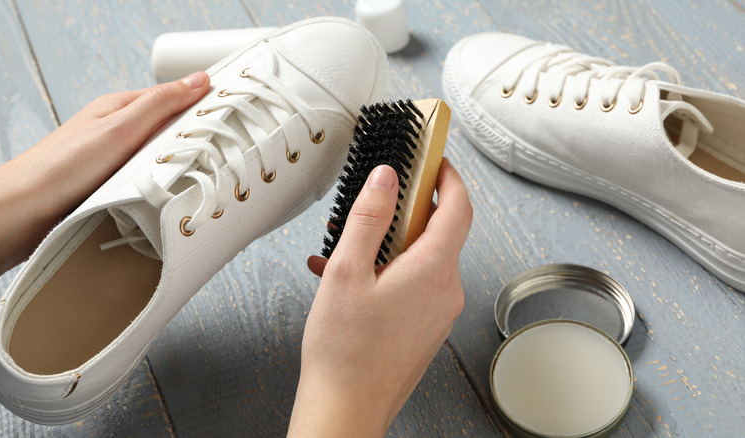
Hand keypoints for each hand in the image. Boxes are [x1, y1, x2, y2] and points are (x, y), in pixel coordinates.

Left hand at [0, 71, 210, 301]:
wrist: (26, 211)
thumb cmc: (62, 165)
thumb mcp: (120, 126)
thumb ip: (161, 103)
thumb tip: (198, 80)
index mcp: (121, 110)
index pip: (174, 100)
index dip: (202, 106)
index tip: (231, 116)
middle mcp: (121, 135)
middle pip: (172, 135)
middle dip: (194, 145)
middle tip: (219, 155)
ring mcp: (118, 164)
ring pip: (163, 164)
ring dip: (177, 173)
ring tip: (196, 181)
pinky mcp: (115, 192)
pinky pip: (151, 188)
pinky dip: (162, 193)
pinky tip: (170, 201)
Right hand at [288, 159, 472, 436]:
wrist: (346, 407)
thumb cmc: (345, 351)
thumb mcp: (349, 271)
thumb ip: (370, 218)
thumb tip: (387, 179)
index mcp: (434, 270)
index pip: (458, 206)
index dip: (447, 176)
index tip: (434, 158)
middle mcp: (446, 291)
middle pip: (439, 231)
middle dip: (406, 212)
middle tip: (376, 205)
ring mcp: (438, 312)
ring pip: (422, 259)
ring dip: (390, 245)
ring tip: (349, 249)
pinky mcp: (426, 328)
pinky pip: (415, 285)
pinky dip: (388, 272)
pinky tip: (351, 279)